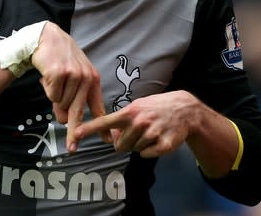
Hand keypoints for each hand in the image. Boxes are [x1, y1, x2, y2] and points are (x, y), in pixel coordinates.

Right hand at [30, 22, 109, 151]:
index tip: (107, 140)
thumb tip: (65, 121)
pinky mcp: (59, 74)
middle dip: (75, 132)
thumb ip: (71, 99)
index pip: (98, 106)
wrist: (48, 38)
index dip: (101, 125)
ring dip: (54, 98)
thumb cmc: (61, 61)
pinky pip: (51, 95)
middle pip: (78, 111)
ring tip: (54, 81)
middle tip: (72, 148)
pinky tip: (48, 76)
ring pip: (61, 104)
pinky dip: (47, 89)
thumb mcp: (73, 78)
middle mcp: (85, 78)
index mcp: (93, 79)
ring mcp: (73, 75)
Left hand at [73, 91, 198, 157]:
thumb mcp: (138, 106)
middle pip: (119, 145)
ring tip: (150, 131)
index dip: (90, 129)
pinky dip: (149, 150)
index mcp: (130, 112)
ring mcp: (152, 134)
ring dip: (139, 144)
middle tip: (136, 133)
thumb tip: (111, 136)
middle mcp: (139, 122)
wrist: (184, 109)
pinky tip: (157, 138)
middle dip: (124, 142)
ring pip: (134, 150)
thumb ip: (122, 119)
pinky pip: (146, 154)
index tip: (76, 134)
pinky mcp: (163, 145)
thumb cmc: (156, 107)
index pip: (105, 122)